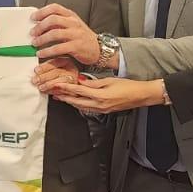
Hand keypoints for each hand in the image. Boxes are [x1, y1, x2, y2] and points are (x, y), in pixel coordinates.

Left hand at [30, 3, 99, 65]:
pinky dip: (47, 51)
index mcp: (71, 16)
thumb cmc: (83, 37)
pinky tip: (41, 54)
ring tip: (34, 44)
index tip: (33, 18)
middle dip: (39, 26)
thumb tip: (39, 22)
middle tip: (32, 33)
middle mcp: (74, 23)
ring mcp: (76, 34)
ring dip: (41, 39)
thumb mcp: (72, 26)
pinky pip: (58, 48)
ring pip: (54, 33)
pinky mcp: (76, 47)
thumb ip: (58, 23)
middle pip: (53, 19)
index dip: (42, 12)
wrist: (99, 49)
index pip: (55, 8)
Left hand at [31, 58, 80, 92]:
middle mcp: (71, 70)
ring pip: (60, 81)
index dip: (45, 66)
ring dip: (49, 85)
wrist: (77, 87)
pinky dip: (53, 91)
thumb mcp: (56, 68)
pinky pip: (63, 90)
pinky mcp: (74, 89)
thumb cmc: (62, 75)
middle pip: (57, 72)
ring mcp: (74, 79)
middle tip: (35, 80)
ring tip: (41, 87)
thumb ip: (47, 68)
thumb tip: (35, 71)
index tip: (36, 70)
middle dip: (44, 77)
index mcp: (66, 62)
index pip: (55, 62)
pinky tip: (46, 91)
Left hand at [40, 77, 165, 114]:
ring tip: (59, 96)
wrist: (140, 96)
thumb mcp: (109, 81)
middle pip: (76, 101)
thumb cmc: (128, 86)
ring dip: (69, 101)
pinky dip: (78, 104)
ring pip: (80, 106)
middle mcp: (98, 105)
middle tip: (52, 92)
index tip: (55, 85)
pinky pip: (87, 108)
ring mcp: (101, 109)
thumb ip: (93, 82)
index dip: (65, 88)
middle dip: (63, 97)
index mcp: (99, 96)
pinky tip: (74, 101)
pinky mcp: (104, 110)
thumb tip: (80, 81)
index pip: (77, 91)